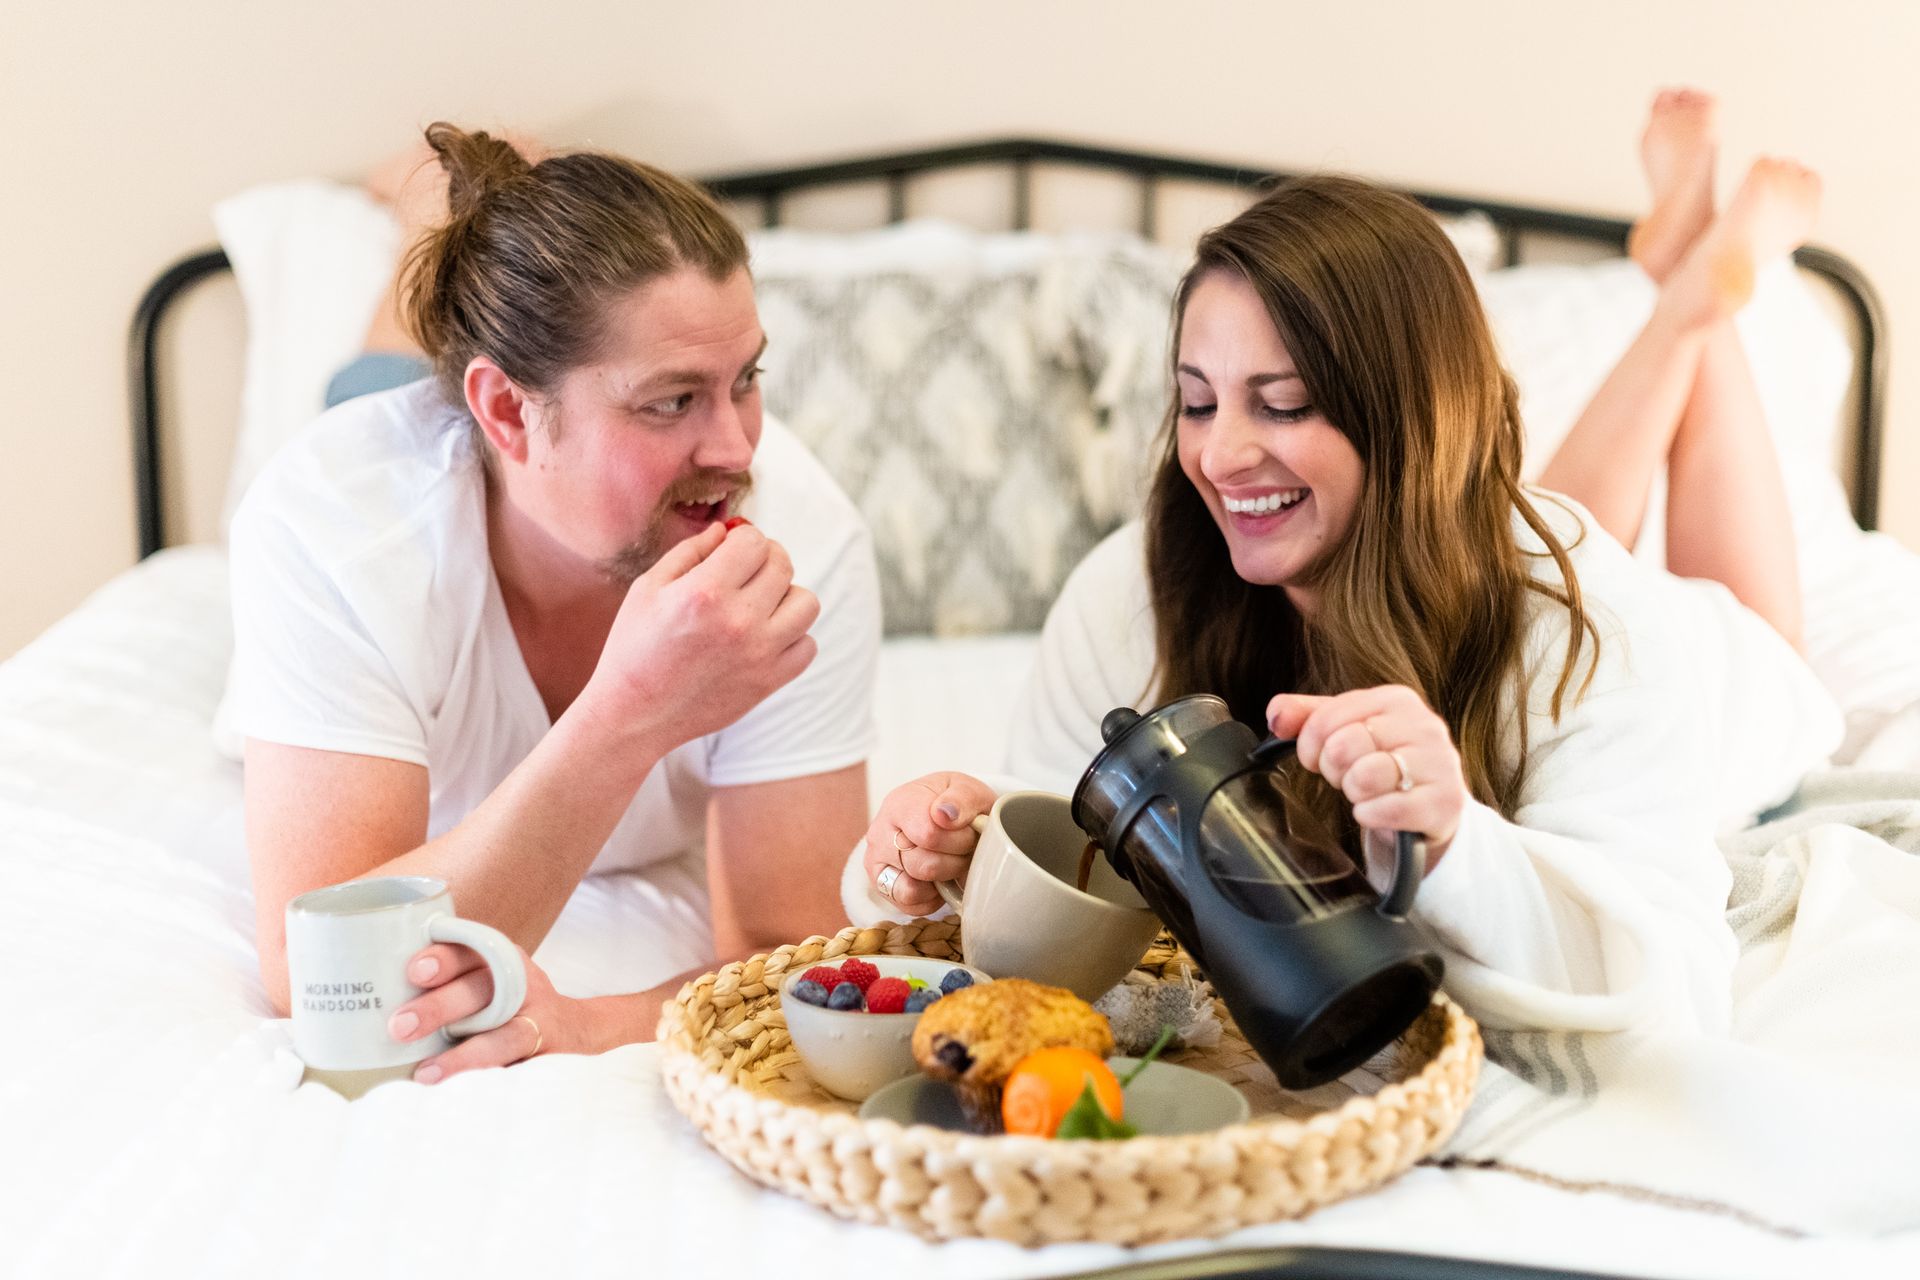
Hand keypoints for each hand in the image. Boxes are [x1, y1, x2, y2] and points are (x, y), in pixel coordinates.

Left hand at [388, 941, 592, 1083]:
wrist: (574, 1030)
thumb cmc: (499, 1008)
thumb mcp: (476, 986)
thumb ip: (430, 988)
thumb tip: (338, 1006)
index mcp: (496, 957)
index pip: (469, 948)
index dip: (444, 958)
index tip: (413, 972)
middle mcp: (520, 981)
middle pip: (482, 988)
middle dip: (440, 1006)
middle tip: (399, 1027)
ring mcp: (539, 1019)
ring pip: (504, 1034)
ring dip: (465, 1053)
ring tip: (426, 1074)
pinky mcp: (550, 1054)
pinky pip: (522, 1069)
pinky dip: (493, 1081)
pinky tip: (464, 1094)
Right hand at [584, 521, 820, 751]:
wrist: (635, 713)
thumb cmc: (635, 646)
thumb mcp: (649, 588)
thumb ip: (691, 551)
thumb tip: (728, 531)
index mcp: (704, 592)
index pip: (755, 541)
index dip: (744, 539)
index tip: (731, 551)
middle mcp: (738, 621)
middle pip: (783, 566)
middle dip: (766, 560)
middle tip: (745, 573)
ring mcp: (759, 654)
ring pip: (807, 603)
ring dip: (786, 597)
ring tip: (759, 606)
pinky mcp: (768, 682)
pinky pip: (808, 646)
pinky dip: (793, 637)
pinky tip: (765, 637)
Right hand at [861, 772, 997, 914]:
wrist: (941, 815)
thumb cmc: (953, 804)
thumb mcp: (966, 789)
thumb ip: (961, 798)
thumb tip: (945, 815)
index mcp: (899, 804)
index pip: (928, 834)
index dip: (959, 839)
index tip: (970, 830)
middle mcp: (880, 834)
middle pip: (923, 864)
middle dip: (956, 860)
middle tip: (966, 848)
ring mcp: (877, 862)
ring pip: (912, 889)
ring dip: (943, 880)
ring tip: (952, 861)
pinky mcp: (881, 887)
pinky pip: (908, 905)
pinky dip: (932, 898)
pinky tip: (941, 878)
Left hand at [1267, 685, 1466, 865]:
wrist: (1430, 808)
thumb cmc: (1382, 763)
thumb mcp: (1346, 731)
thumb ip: (1306, 716)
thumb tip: (1276, 715)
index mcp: (1396, 700)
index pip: (1328, 716)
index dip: (1310, 744)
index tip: (1316, 758)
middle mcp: (1424, 725)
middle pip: (1343, 745)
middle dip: (1334, 770)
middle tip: (1347, 777)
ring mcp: (1439, 763)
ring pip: (1365, 776)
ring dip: (1354, 793)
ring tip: (1366, 793)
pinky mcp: (1444, 803)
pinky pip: (1387, 809)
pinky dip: (1370, 815)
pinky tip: (1374, 812)